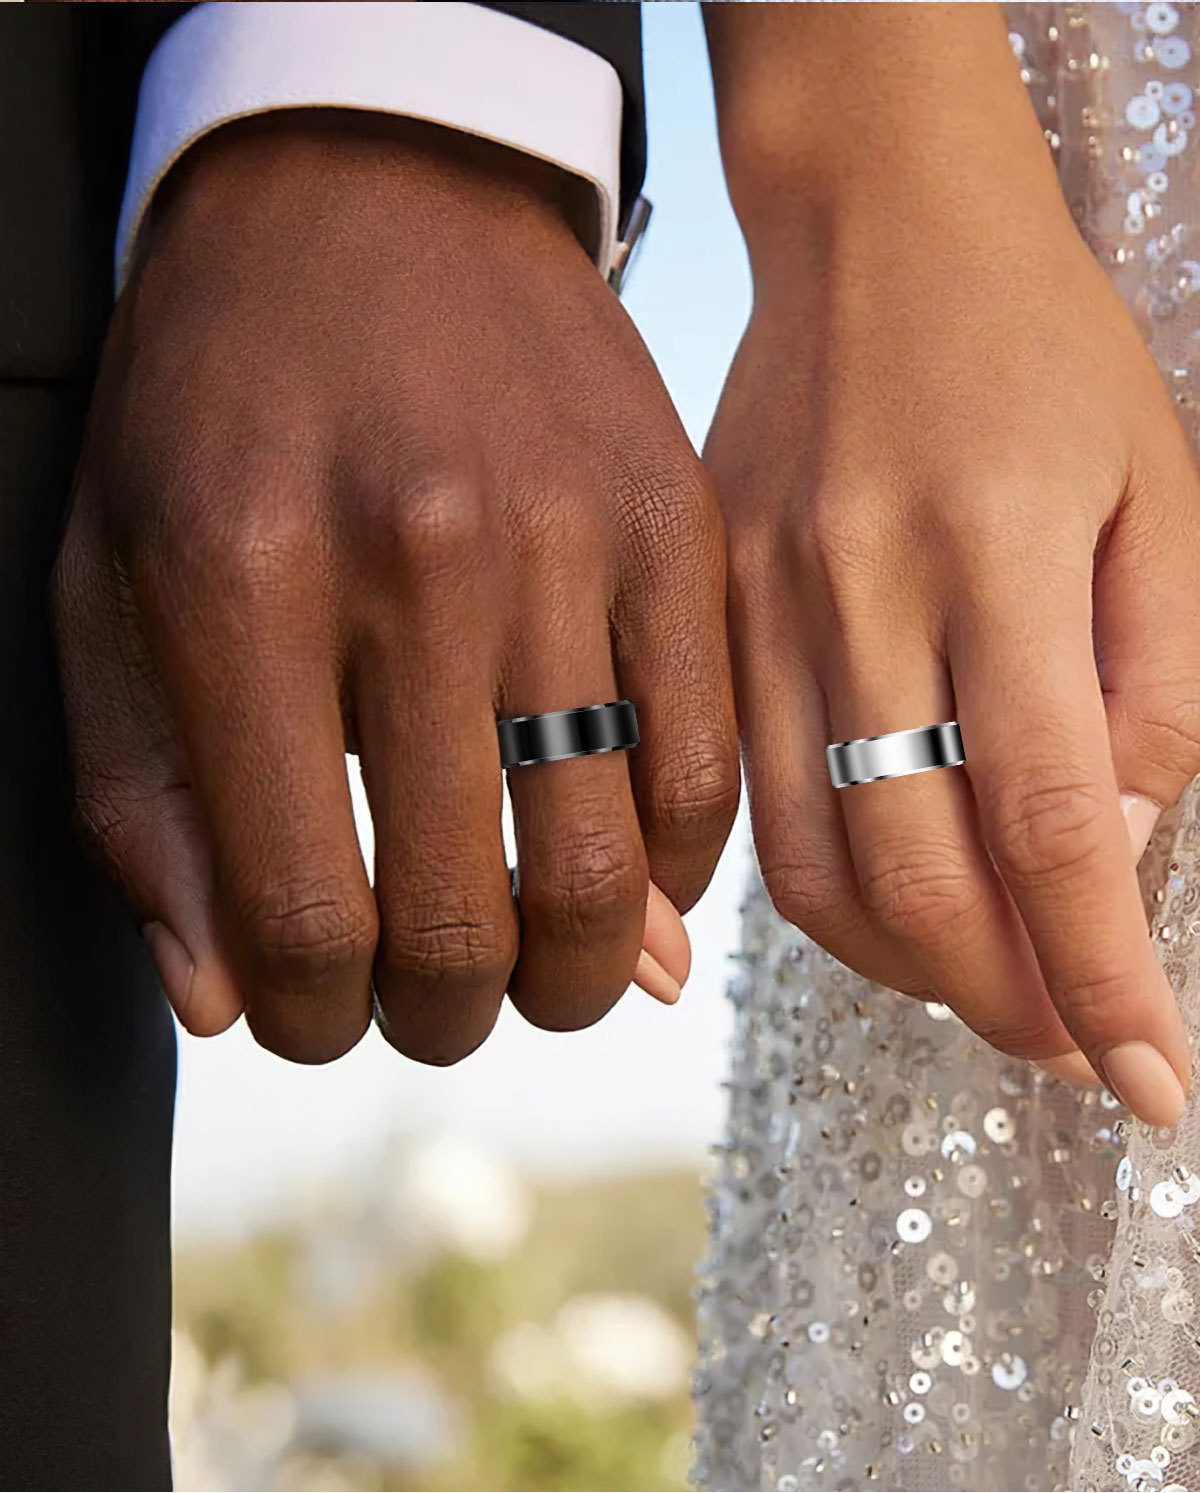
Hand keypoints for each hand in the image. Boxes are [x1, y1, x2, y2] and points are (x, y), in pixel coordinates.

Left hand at [53, 111, 733, 1063]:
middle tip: (432, 1006)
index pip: (300, 913)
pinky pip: (702, 768)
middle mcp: (418, 564)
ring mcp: (565, 543)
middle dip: (443, 1016)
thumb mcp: (112, 588)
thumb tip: (232, 1000)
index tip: (319, 1010)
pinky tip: (626, 877)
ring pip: (604, 871)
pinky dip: (670, 871)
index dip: (311, 1015)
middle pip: (466, 919)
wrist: (372, 189)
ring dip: (569, 977)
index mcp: (241, 583)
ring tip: (536, 972)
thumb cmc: (221, 403)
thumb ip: (148, 813)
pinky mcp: (673, 528)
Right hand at [703, 6, 1199, 1125]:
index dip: (1103, 974)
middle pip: (916, 869)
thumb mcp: (1157, 484)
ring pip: (811, 860)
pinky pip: (745, 804)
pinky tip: (887, 905)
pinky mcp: (707, 621)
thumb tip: (1108, 845)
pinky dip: (821, 891)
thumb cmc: (1038, 347)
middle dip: (1004, 998)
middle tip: (1069, 1052)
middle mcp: (856, 589)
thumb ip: (1154, 674)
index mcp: (993, 545)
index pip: (1051, 817)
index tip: (1149, 1084)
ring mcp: (760, 609)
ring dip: (905, 965)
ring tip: (984, 989)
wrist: (872, 232)